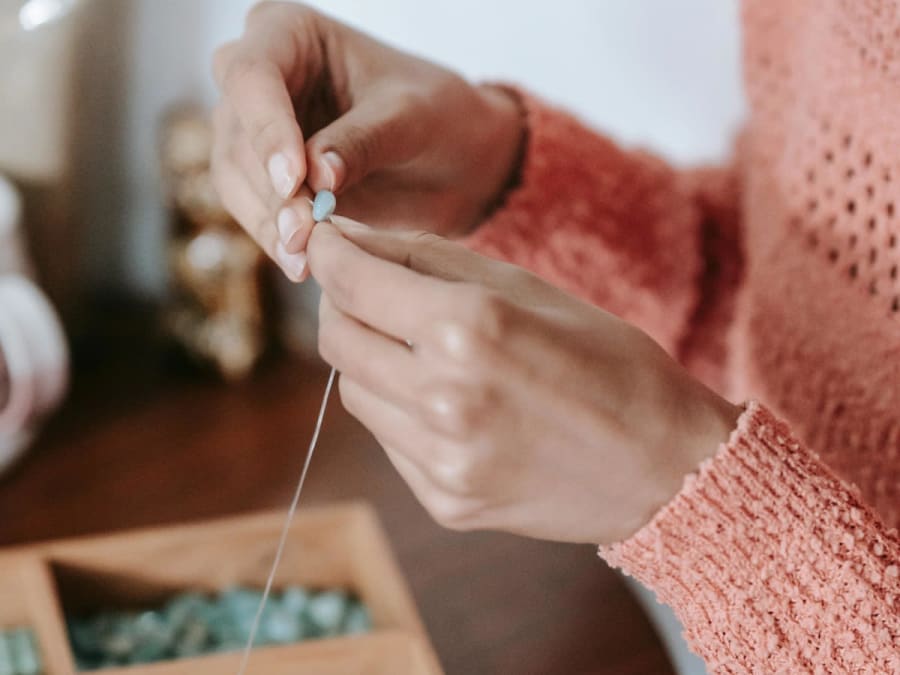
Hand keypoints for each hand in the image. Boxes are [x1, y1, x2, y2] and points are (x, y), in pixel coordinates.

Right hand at [211, 1, 523, 281]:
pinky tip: (303, 264)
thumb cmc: (439, 115)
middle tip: (303, 233)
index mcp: (290, 33)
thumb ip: (362, 141)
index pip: (253, 75)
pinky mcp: (267, 179)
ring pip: (234, 177)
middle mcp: (261, 76)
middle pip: (236, 131)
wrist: (456, 159)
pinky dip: (275, 239)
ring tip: (305, 259)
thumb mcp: (411, 118)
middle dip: (268, 189)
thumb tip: (315, 179)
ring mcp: (258, 130)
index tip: (294, 181)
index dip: (267, 130)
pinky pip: (254, 209)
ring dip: (267, 222)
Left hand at [308, 219, 741, 544]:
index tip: (324, 240)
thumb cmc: (607, 360)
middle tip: (365, 289)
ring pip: (353, 391)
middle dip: (340, 304)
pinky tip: (443, 398)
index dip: (328, 253)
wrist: (663, 464)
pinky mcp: (445, 500)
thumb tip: (353, 242)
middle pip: (338, 340)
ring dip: (368, 358)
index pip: (354, 282)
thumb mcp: (527, 287)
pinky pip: (388, 438)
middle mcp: (446, 398)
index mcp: (471, 329)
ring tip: (414, 346)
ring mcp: (442, 460)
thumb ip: (431, 260)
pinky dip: (398, 407)